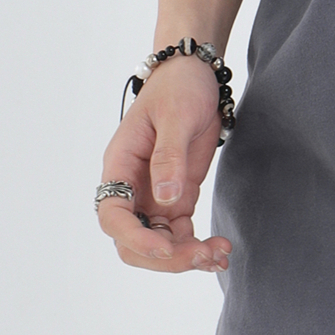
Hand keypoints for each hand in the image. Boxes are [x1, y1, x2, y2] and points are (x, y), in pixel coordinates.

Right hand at [95, 53, 232, 272]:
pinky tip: (220, 252)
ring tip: (220, 255)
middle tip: (204, 255)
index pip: (113, 216)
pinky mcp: (177, 199)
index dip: (135, 239)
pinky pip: (181, 235)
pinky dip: (198, 248)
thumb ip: (168, 157)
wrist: (196, 76)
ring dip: (186, 257)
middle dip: (166, 257)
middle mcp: (133, 188)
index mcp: (121, 167)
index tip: (167, 248)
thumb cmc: (178, 88)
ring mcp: (154, 196)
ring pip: (159, 244)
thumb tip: (166, 199)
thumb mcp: (176, 116)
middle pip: (134, 242)